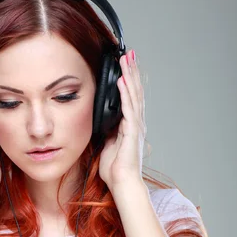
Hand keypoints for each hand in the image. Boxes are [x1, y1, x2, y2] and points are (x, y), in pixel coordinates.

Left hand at [98, 49, 146, 192]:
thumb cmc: (115, 169)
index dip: (128, 80)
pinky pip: (129, 109)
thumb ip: (107, 131)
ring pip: (133, 96)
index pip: (130, 97)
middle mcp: (136, 123)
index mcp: (129, 126)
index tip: (125, 65)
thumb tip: (101, 120)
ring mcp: (136, 126)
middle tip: (129, 54)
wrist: (122, 183)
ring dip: (130, 76)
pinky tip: (122, 81)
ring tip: (127, 60)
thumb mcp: (107, 144)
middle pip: (135, 92)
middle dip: (132, 72)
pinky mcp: (132, 132)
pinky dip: (125, 94)